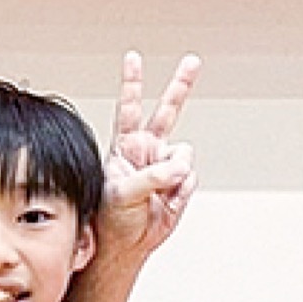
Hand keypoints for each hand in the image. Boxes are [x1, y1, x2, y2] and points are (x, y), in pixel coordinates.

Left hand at [101, 51, 198, 259]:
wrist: (124, 244)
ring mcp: (164, 165)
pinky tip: (164, 202)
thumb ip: (151, 178)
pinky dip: (179, 193)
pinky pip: (189, 180)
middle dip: (180, 85)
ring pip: (183, 155)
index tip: (132, 58)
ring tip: (153, 195)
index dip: (131, 82)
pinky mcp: (179, 182)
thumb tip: (179, 168)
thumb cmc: (110, 219)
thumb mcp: (122, 195)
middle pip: (167, 111)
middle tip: (192, 61)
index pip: (128, 108)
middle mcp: (146, 150)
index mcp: (125, 147)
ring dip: (172, 176)